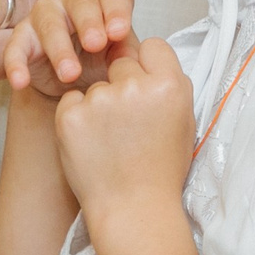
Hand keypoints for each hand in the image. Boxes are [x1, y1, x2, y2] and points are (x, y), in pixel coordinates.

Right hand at [5, 0, 137, 98]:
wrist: (76, 84)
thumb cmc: (103, 61)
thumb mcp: (121, 57)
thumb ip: (128, 53)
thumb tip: (132, 59)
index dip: (117, 10)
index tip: (120, 32)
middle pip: (80, 1)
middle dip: (88, 22)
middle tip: (96, 44)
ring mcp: (45, 15)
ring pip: (49, 23)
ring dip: (59, 48)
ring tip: (70, 73)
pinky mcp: (22, 38)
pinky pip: (15, 48)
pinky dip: (16, 65)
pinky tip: (20, 82)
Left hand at [53, 37, 195, 215]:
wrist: (132, 209)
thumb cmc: (160, 169)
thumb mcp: (185, 122)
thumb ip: (172, 85)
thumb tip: (153, 60)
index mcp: (169, 85)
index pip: (154, 46)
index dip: (148, 65)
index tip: (145, 85)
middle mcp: (135, 86)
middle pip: (121, 62)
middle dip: (121, 84)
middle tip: (128, 122)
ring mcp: (100, 100)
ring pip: (95, 85)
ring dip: (99, 104)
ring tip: (110, 141)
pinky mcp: (70, 115)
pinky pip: (72, 101)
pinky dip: (77, 117)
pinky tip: (91, 143)